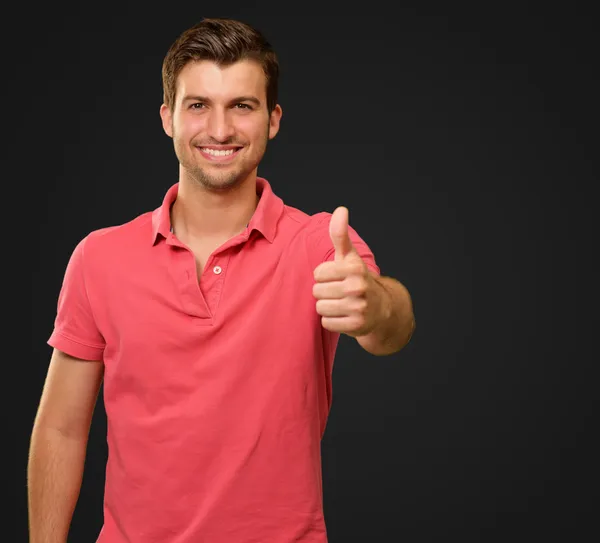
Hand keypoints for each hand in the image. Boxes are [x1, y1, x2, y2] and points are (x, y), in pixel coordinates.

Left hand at [312, 207, 386, 335]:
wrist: (382, 309)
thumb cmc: (357, 278)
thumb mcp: (349, 256)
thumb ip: (340, 234)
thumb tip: (341, 209)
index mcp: (354, 268)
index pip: (317, 274)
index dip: (324, 276)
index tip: (337, 278)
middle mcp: (358, 287)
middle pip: (317, 292)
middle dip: (325, 292)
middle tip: (340, 293)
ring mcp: (358, 308)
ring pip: (321, 308)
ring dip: (328, 307)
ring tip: (341, 304)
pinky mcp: (356, 325)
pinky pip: (327, 323)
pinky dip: (332, 321)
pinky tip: (344, 316)